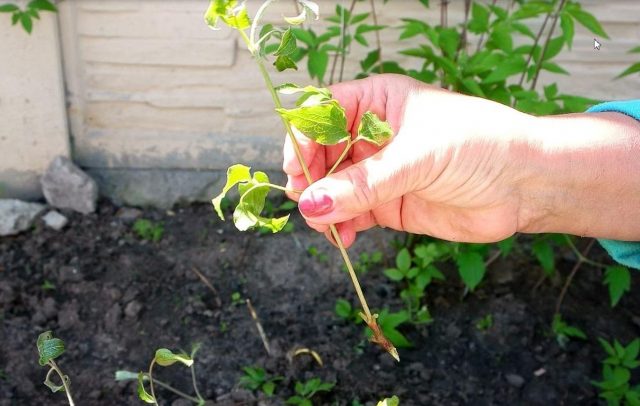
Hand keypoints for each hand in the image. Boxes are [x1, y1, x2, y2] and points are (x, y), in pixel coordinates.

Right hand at [283, 74, 533, 246]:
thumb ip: (365, 183)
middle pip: (320, 153)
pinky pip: (351, 215)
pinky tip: (343, 235)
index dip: (305, 138)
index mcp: (378, 103)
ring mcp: (379, 172)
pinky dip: (341, 226)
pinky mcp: (388, 205)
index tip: (298, 167)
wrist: (525, 185)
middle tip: (307, 200)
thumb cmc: (479, 146)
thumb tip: (312, 203)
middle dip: (310, 177)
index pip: (323, 113)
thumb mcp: (418, 156)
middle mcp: (373, 136)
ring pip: (332, 188)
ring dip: (323, 206)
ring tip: (326, 225)